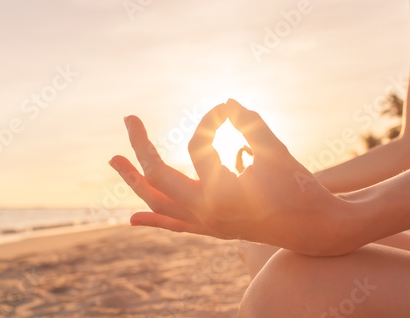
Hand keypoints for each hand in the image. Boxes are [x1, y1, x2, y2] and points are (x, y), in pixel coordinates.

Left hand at [109, 99, 348, 254]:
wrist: (314, 228)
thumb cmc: (298, 186)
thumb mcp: (274, 150)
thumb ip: (249, 123)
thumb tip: (227, 102)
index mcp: (220, 193)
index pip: (198, 145)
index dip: (209, 120)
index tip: (224, 108)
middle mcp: (205, 213)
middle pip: (157, 177)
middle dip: (141, 146)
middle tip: (129, 120)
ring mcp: (205, 225)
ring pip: (159, 203)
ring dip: (134, 181)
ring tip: (114, 160)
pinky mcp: (211, 230)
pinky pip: (175, 225)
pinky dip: (154, 218)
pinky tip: (133, 218)